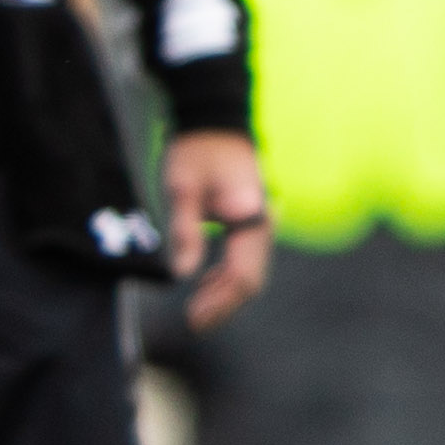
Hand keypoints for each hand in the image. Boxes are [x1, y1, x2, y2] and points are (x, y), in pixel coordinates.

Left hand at [162, 129, 270, 330]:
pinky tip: (206, 285)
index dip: (219, 302)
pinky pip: (245, 258)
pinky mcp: (250, 221)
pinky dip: (226, 277)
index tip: (194, 318)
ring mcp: (259, 223)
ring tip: (196, 310)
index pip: (241, 274)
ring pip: (249, 271)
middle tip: (194, 322)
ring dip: (224, 294)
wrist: (215, 122)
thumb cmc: (196, 151)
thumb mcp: (182, 188)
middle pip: (250, 279)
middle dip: (223, 305)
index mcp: (250, 218)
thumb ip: (185, 230)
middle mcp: (262, 224)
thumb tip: (183, 273)